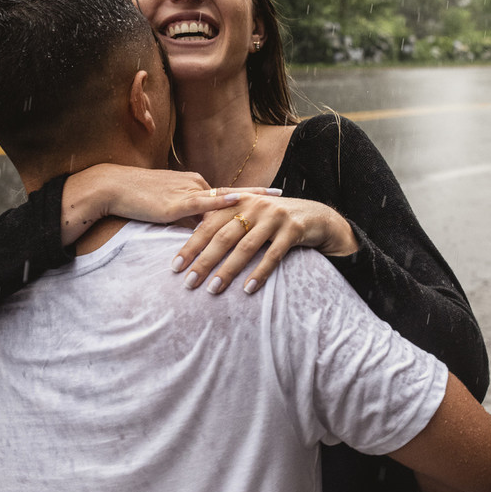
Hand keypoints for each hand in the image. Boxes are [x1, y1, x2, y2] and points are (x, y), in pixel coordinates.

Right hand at [60, 165, 274, 245]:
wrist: (112, 188)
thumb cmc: (134, 200)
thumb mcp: (165, 210)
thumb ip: (183, 219)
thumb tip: (198, 235)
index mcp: (193, 185)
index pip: (227, 193)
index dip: (249, 195)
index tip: (270, 194)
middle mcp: (196, 184)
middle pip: (233, 192)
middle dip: (258, 195)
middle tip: (283, 195)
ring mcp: (188, 191)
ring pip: (225, 198)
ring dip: (249, 202)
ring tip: (274, 201)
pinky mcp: (176, 201)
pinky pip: (205, 202)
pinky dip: (223, 203)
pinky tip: (240, 202)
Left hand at [171, 194, 359, 294]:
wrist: (315, 215)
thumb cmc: (275, 220)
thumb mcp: (250, 215)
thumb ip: (226, 223)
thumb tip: (193, 245)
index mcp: (239, 202)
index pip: (208, 225)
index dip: (190, 246)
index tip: (175, 267)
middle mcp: (254, 206)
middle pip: (223, 237)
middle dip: (204, 262)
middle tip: (189, 283)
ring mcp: (274, 217)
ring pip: (245, 247)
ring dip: (227, 271)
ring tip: (212, 289)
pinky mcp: (293, 230)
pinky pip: (273, 255)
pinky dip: (259, 273)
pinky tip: (248, 289)